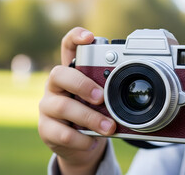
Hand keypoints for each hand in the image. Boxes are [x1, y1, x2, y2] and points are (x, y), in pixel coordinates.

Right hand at [38, 27, 115, 174]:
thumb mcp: (102, 101)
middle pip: (58, 74)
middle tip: (101, 97)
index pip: (67, 47)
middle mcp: (55, 86)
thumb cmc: (93, 116)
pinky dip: (82, 139)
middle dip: (81, 84)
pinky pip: (63, 133)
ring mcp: (47, 107)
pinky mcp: (46, 129)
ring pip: (62, 106)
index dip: (75, 38)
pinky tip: (92, 141)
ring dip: (89, 118)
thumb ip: (111, 91)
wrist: (79, 146)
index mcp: (71, 73)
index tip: (89, 37)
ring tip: (109, 127)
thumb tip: (138, 88)